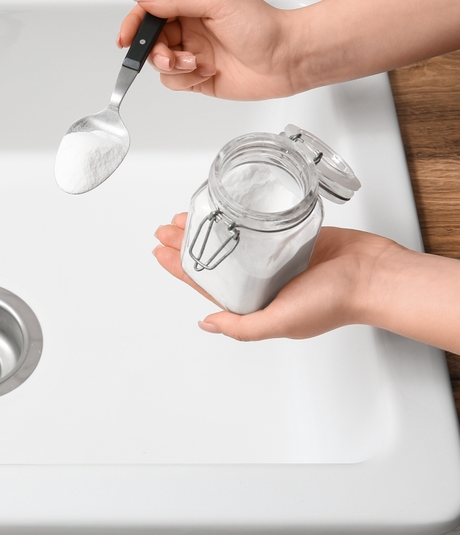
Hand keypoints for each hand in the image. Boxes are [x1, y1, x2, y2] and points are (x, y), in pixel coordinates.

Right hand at [117, 0, 303, 99]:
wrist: (286, 58)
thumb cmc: (262, 26)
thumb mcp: (216, 1)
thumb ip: (176, 0)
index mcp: (191, 6)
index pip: (151, 13)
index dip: (134, 24)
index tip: (125, 38)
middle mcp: (189, 30)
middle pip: (151, 42)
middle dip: (156, 52)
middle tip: (172, 56)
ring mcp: (193, 55)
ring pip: (160, 65)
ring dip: (173, 67)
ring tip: (195, 64)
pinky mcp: (198, 79)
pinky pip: (174, 83)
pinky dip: (186, 80)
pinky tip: (207, 72)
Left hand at [152, 213, 399, 340]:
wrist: (374, 275)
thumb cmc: (334, 303)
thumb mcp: (280, 322)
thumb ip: (242, 326)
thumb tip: (206, 324)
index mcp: (256, 303)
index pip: (207, 284)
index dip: (181, 268)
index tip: (160, 252)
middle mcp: (263, 281)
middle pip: (215, 259)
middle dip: (188, 243)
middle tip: (166, 228)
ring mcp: (277, 258)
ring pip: (233, 240)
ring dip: (210, 228)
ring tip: (187, 215)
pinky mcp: (292, 238)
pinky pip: (259, 227)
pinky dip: (240, 217)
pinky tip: (225, 208)